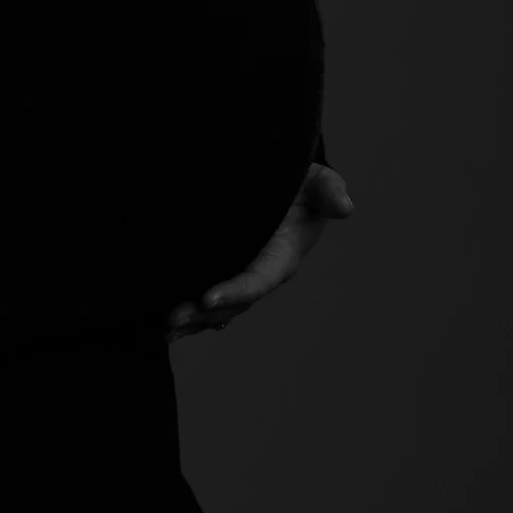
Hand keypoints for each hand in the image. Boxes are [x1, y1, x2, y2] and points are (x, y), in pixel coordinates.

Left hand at [166, 163, 354, 339]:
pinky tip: (173, 326)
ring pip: (221, 306)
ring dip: (195, 319)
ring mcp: (247, 274)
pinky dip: (196, 313)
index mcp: (284, 257)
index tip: (207, 298)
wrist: (292, 187)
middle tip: (173, 318)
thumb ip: (330, 191)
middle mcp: (264, 273)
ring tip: (166, 329)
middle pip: (234, 301)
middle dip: (204, 313)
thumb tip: (345, 206)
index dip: (235, 291)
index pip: (258, 280)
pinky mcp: (231, 268)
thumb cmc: (307, 186)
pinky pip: (214, 298)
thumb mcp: (320, 183)